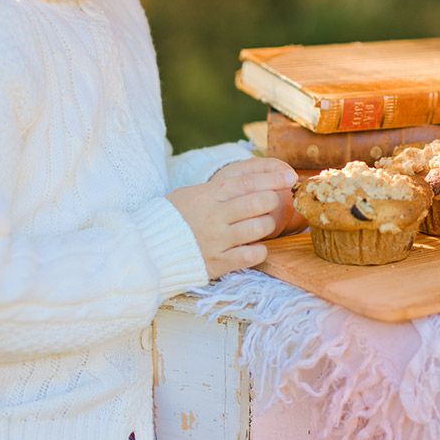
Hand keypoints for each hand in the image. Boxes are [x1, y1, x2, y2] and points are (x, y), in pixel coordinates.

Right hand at [168, 156, 297, 279]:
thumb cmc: (173, 217)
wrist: (149, 247)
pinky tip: (254, 247)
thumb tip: (252, 180)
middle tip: (271, 203)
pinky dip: (259, 251)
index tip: (290, 176)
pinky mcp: (218, 262)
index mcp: (209, 195)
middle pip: (259, 202)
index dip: (272, 177)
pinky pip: (252, 256)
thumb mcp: (192, 193)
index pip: (248, 182)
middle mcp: (216, 216)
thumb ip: (219, 187)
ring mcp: (218, 240)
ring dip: (267, 225)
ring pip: (260, 228)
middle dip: (272, 200)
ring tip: (261, 225)